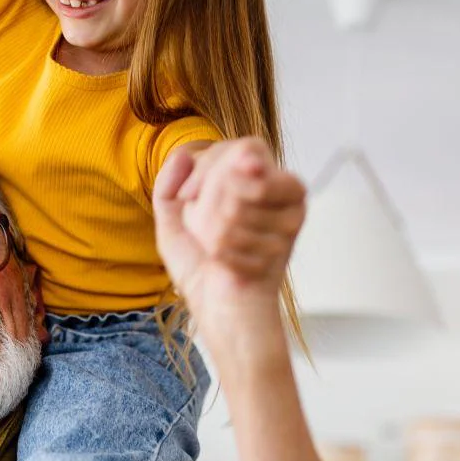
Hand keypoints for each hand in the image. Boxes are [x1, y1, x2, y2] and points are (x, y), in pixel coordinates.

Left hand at [154, 138, 306, 319]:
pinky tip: (233, 265)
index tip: (188, 199)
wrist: (222, 312)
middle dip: (208, 199)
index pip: (238, 147)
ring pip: (237, 192)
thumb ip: (170, 184)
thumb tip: (184, 154)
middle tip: (207, 233)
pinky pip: (244, 219)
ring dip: (215, 230)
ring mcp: (289, 210)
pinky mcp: (289, 233)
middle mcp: (280, 190)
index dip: (207, 170)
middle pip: (240, 159)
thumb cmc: (202, 271)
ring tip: (222, 252)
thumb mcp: (173, 222)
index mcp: (255, 181)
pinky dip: (227, 247)